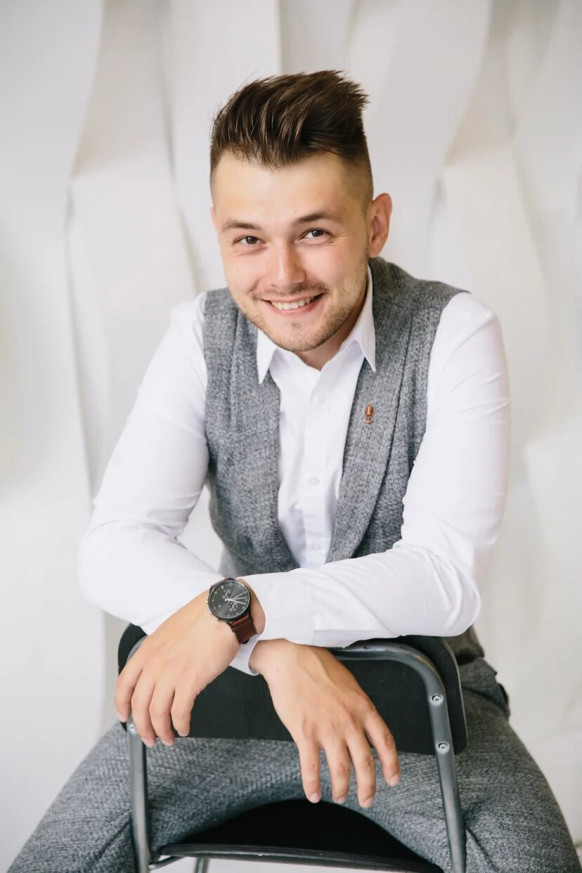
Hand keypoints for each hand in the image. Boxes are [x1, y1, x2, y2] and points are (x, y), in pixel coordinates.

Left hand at [115, 590, 238, 746]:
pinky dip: (180, 725)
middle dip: (143, 727)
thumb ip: (159, 651)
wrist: (222, 612)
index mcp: (147, 650)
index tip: (125, 716)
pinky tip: (185, 727)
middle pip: (139, 705)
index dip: (122, 705)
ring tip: (169, 738)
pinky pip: (179, 713)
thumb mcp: (169, 631)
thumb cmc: (202, 618)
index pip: (124, 684)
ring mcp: (171, 673)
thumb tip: (159, 669)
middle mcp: (155, 663)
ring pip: (157, 714)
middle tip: (149, 738)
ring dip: (162, 731)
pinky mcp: (190, 681)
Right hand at [250, 640, 399, 807]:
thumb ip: (358, 708)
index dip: (391, 764)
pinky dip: (313, 785)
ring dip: (342, 789)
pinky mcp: (305, 733)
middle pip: (365, 763)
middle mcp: (349, 721)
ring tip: (340, 797)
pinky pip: (311, 767)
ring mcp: (327, 729)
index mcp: (363, 707)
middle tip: (367, 800)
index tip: (392, 779)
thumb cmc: (318, 667)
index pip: (385, 742)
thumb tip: (363, 729)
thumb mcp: (349, 685)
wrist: (292, 658)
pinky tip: (313, 794)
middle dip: (368, 787)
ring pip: (341, 770)